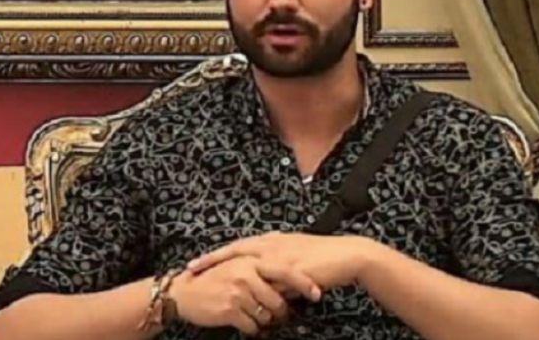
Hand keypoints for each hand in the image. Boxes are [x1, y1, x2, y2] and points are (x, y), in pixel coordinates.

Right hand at [170, 257, 321, 336]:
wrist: (185, 292)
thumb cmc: (214, 279)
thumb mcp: (238, 266)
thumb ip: (261, 270)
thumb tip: (288, 280)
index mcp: (251, 261)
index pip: (286, 271)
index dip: (304, 283)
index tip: (318, 294)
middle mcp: (246, 274)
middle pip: (278, 300)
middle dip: (281, 311)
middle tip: (279, 315)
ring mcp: (238, 292)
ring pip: (267, 315)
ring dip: (265, 321)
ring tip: (257, 317)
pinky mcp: (230, 310)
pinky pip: (253, 326)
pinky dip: (253, 329)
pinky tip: (247, 324)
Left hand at [188, 233, 376, 289]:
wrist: (347, 255)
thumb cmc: (323, 257)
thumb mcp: (295, 255)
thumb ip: (277, 264)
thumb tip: (264, 277)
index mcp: (272, 241)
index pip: (237, 246)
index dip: (217, 254)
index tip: (196, 261)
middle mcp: (272, 245)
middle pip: (235, 251)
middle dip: (212, 260)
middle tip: (191, 268)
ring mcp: (280, 255)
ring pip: (248, 265)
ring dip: (229, 274)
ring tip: (209, 284)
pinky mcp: (291, 268)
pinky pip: (268, 280)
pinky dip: (254, 289)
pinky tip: (242, 299)